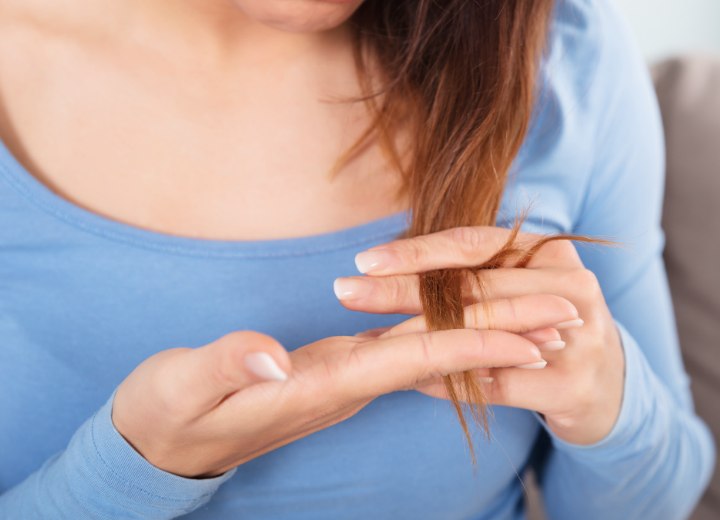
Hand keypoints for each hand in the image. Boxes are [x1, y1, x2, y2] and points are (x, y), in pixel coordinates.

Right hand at [112, 321, 548, 477]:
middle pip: (437, 358)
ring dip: (483, 335)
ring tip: (536, 321)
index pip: (411, 363)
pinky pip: (401, 350)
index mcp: (319, 386)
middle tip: (566, 319)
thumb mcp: (182, 388)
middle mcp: (343, 385)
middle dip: (503, 338)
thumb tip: (271, 355)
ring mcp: (340, 380)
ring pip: (426, 353)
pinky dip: (442, 336)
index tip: (534, 336)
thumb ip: (226, 367)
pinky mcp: (331, 372)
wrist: (162, 444)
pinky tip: (463, 322)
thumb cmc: (168, 415)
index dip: (474, 347)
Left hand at [334, 225, 624, 444]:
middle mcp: (569, 285)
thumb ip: (469, 278)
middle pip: (472, 285)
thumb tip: (390, 275)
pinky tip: (414, 382)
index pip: (474, 243)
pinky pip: (500, 384)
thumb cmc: (545, 328)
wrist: (607, 388)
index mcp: (549, 253)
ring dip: (422, 336)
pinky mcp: (574, 386)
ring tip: (370, 340)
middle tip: (344, 291)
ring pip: (486, 332)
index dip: (417, 251)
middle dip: (402, 290)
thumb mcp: (518, 289)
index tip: (363, 260)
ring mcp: (579, 336)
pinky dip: (455, 382)